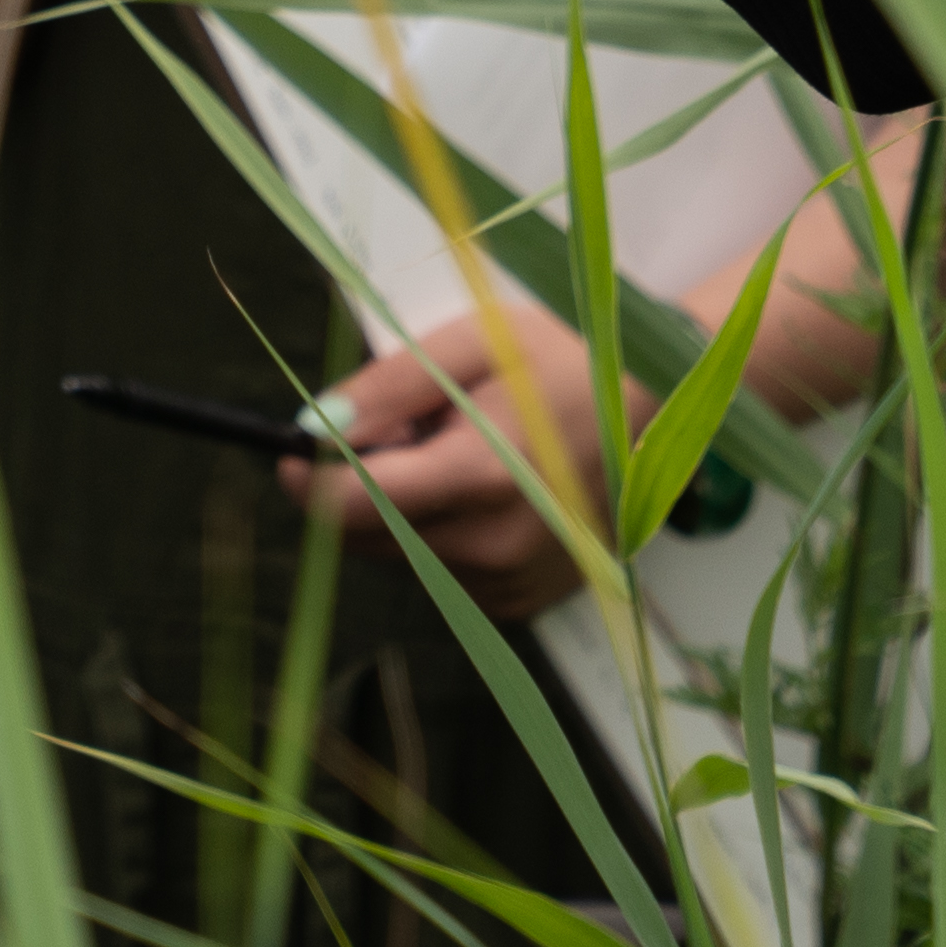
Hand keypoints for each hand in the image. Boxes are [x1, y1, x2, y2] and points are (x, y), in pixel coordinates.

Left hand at [289, 292, 618, 621]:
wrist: (657, 411)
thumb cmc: (560, 362)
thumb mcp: (472, 343)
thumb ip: (389, 386)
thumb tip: (314, 425)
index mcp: (480, 477)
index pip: (351, 506)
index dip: (304, 479)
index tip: (289, 449)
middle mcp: (493, 547)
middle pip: (366, 536)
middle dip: (359, 484)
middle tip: (408, 428)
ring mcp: (510, 583)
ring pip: (401, 556)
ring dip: (401, 509)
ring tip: (458, 452)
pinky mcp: (522, 603)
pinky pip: (442, 575)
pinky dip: (439, 534)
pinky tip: (482, 490)